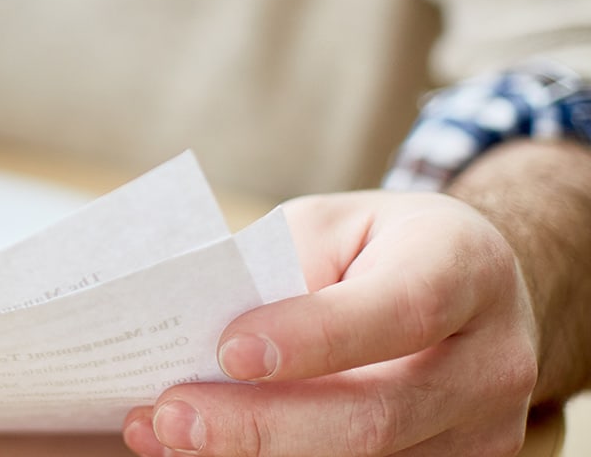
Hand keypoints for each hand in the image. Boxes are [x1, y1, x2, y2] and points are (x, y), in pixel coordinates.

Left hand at [122, 192, 538, 456]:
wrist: (466, 292)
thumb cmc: (375, 250)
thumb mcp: (329, 228)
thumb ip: (279, 272)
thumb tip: (205, 345)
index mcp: (465, 267)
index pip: (399, 310)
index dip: (316, 338)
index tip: (230, 351)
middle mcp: (492, 359)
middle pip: (376, 414)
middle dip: (262, 425)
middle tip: (173, 416)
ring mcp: (485, 430)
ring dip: (256, 456)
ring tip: (169, 435)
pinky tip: (210, 452)